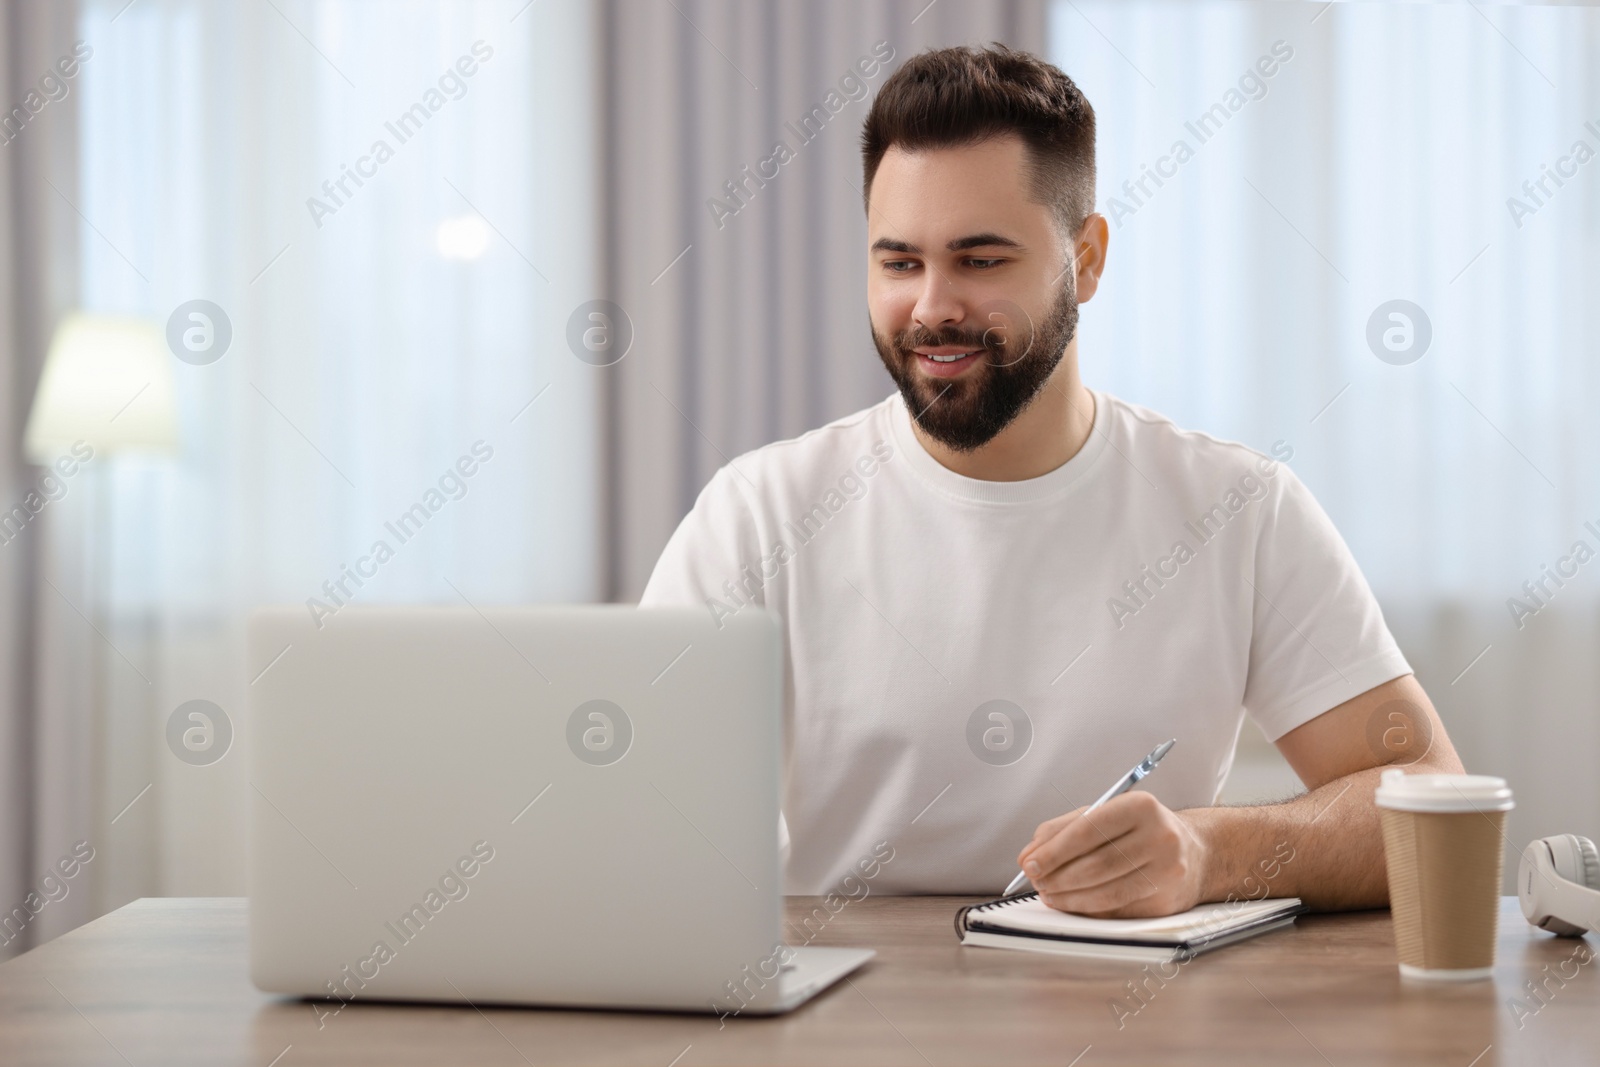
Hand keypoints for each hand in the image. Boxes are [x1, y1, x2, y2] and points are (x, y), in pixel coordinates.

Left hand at [1016, 792, 1210, 917]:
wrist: (1195, 854)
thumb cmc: (1142, 831)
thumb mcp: (1107, 814)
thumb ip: (1064, 829)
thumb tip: (1031, 854)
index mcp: (1141, 807)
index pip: (1088, 830)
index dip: (1055, 851)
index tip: (1029, 862)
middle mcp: (1159, 837)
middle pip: (1096, 864)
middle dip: (1057, 876)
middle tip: (1035, 880)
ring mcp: (1167, 872)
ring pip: (1106, 892)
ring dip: (1069, 897)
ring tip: (1049, 894)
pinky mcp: (1167, 901)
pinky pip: (1118, 909)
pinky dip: (1088, 908)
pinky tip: (1072, 903)